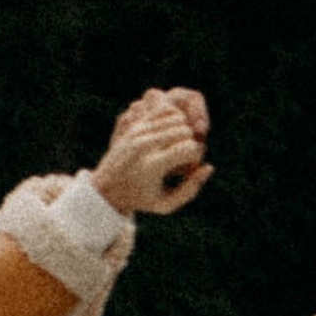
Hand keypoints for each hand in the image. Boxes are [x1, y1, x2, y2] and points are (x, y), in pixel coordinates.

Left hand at [92, 86, 211, 217]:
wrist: (106, 188)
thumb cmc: (141, 200)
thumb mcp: (167, 204)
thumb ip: (191, 189)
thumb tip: (208, 166)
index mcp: (152, 166)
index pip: (190, 148)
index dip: (195, 159)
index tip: (185, 170)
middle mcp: (145, 145)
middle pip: (186, 130)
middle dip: (190, 144)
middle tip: (181, 159)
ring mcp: (139, 132)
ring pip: (178, 118)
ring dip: (183, 133)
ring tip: (174, 148)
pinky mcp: (136, 124)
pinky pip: (166, 110)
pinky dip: (174, 121)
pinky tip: (168, 137)